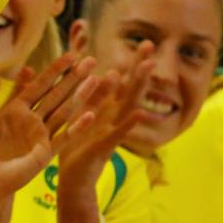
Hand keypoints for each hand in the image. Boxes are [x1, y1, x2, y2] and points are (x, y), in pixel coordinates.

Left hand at [0, 52, 99, 222]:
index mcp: (14, 111)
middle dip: (73, 78)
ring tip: (96, 79)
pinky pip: (63, 138)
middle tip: (91, 60)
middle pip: (56, 95)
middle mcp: (31, 122)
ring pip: (64, 111)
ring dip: (80, 96)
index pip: (38, 86)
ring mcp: (39, 137)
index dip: (53, 70)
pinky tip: (90, 114)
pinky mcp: (43, 154)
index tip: (70, 54)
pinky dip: (76, 127)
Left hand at [53, 42, 154, 222]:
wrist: (72, 181)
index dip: (129, 63)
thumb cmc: (73, 147)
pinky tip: (140, 113)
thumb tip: (81, 70)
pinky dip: (128, 124)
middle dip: (138, 67)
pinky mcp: (103, 148)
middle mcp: (111, 118)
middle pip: (128, 89)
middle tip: (150, 45)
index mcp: (104, 110)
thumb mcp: (74, 116)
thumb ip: (78, 94)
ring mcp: (111, 132)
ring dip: (137, 87)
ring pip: (126, 106)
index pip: (119, 82)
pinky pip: (117, 134)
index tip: (142, 42)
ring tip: (148, 68)